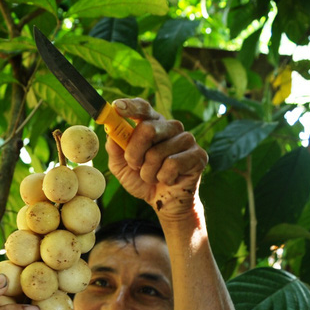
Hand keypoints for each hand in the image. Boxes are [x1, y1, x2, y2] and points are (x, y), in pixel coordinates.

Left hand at [107, 98, 207, 221]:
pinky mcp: (198, 155)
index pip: (142, 108)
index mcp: (151, 123)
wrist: (163, 202)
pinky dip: (163, 177)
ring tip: (154, 176)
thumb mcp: (120, 165)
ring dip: (148, 172)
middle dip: (134, 153)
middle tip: (135, 166)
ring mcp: (186, 139)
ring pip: (157, 152)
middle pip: (148, 129)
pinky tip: (168, 179)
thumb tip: (110, 132)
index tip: (116, 108)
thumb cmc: (141, 180)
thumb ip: (115, 148)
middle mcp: (170, 127)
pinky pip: (172, 164)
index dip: (130, 107)